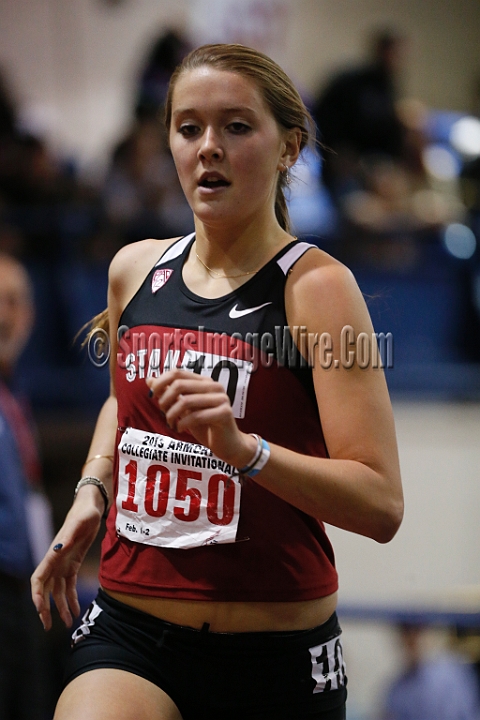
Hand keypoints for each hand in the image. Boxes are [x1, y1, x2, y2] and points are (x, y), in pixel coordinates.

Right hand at [31, 493, 101, 630]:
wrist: (91, 507)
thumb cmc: (85, 513)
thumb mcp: (80, 522)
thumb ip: (70, 535)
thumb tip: (59, 548)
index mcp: (53, 553)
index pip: (39, 578)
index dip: (37, 595)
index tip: (41, 609)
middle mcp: (55, 561)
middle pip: (45, 589)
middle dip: (45, 608)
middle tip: (49, 627)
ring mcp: (63, 564)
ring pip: (57, 591)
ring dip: (61, 608)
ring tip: (68, 623)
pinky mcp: (72, 564)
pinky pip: (69, 586)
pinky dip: (71, 599)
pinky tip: (76, 611)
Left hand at [146, 369, 254, 466]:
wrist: (228, 444)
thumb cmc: (206, 426)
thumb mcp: (184, 409)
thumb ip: (169, 393)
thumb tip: (150, 380)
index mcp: (204, 381)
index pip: (178, 372)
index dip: (161, 381)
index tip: (152, 395)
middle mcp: (214, 386)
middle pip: (180, 384)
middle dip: (165, 399)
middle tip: (163, 412)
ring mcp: (221, 398)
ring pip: (186, 401)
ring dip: (172, 414)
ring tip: (171, 423)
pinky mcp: (224, 413)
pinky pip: (196, 416)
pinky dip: (183, 423)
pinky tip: (180, 429)